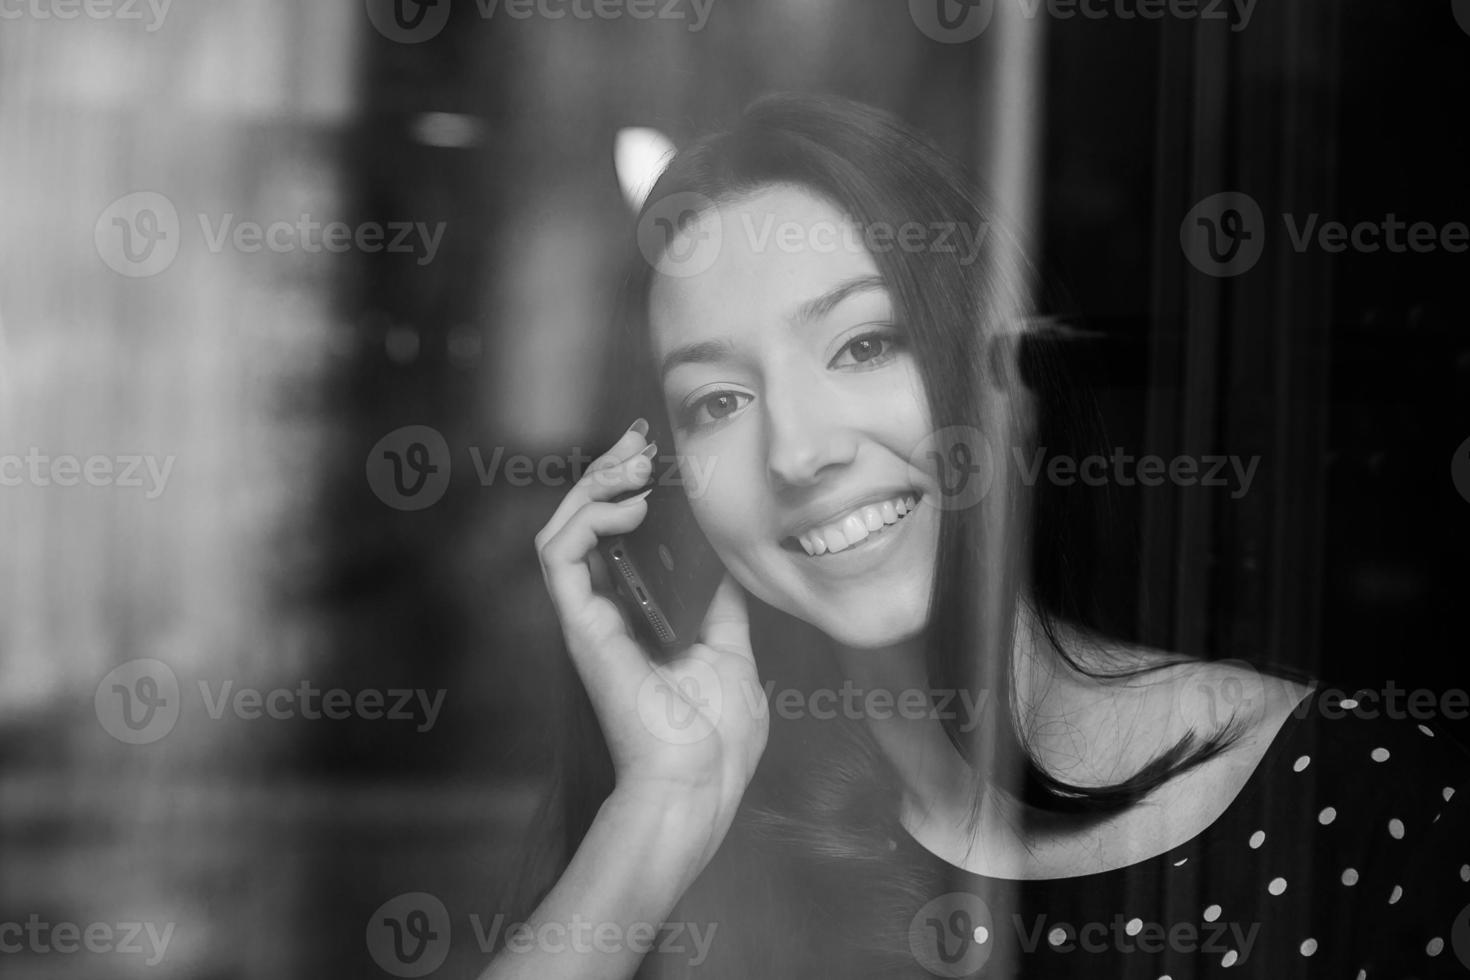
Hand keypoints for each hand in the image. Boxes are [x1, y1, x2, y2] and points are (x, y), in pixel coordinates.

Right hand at [534, 421, 767, 816]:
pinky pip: (559, 554)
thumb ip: (720, 606)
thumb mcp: (731, 653)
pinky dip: (589, 518)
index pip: (616, 536)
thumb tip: (727, 561)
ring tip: (635, 465)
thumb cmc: (715, 738)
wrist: (698, 783)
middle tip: (639, 440)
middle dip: (608, 469)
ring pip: (561, 527)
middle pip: (584, 521)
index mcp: (638, 617)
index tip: (655, 452)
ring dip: (593, 484)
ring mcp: (588, 617)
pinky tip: (632, 508)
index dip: (626, 486)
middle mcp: (605, 612)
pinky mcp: (579, 625)